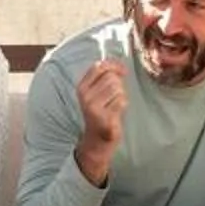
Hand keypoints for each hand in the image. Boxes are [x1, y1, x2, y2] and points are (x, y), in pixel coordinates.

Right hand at [73, 57, 127, 184]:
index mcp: (82, 88)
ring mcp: (94, 108)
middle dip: (119, 85)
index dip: (114, 66)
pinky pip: (121, 101)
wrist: (96, 140)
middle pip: (111, 78)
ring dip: (121, 95)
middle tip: (115, 96)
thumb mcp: (95, 94)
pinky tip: (117, 112)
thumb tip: (120, 65)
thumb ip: (104, 78)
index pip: (98, 67)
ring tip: (115, 105)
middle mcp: (85, 97)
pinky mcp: (104, 117)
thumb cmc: (100, 113)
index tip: (123, 70)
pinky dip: (123, 105)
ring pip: (118, 89)